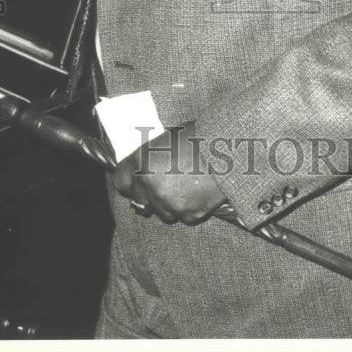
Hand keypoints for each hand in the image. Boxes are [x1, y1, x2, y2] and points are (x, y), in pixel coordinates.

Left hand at [109, 120, 226, 223]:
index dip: (130, 181)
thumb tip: (142, 167)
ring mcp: (169, 202)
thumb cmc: (201, 136)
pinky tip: (200, 191)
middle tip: (166, 184)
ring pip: (162, 212)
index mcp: (143, 161)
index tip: (136, 180)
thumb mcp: (168, 138)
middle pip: (139, 202)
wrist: (230, 147)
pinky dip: (190, 207)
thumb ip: (151, 156)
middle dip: (150, 195)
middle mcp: (150, 184)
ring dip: (171, 203)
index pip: (120, 182)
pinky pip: (183, 216)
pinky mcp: (188, 214)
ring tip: (187, 185)